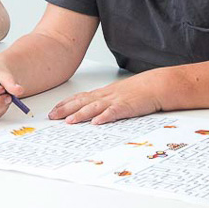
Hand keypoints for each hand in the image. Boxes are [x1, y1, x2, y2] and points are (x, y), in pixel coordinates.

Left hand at [48, 73, 162, 124]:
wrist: (156, 85)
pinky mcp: (127, 107)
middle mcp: (106, 96)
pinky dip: (104, 117)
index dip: (65, 104)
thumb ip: (106, 102)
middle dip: (65, 109)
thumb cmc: (139, 91)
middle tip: (51, 117)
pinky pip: (114, 112)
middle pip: (82, 102)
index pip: (80, 97)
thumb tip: (94, 113)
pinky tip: (96, 122)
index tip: (53, 110)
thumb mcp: (119, 95)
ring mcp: (116, 100)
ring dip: (81, 114)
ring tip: (69, 121)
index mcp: (104, 93)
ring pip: (94, 107)